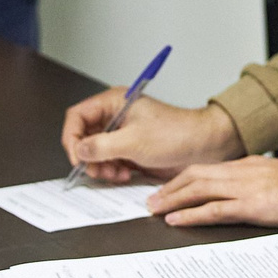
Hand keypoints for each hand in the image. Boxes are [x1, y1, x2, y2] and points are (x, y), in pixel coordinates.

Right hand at [60, 92, 241, 184]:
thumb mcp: (133, 141)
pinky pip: (110, 163)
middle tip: (98, 170)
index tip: (77, 157)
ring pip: (96, 153)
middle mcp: (116, 117)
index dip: (72, 137)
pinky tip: (124, 175)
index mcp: (114, 103)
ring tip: (115, 174)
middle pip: (84, 137)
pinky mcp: (131, 151)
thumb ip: (101, 146)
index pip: (78, 117)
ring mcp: (123, 135)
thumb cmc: (177, 133)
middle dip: (88, 157)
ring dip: (101, 167)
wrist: (204, 146)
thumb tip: (80, 150)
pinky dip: (113, 172)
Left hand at [147, 157, 277, 227]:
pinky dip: (191, 214)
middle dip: (170, 188)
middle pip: (195, 175)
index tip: (167, 189)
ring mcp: (246, 188)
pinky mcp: (253, 205)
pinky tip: (175, 220)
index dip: (182, 179)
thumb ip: (261, 181)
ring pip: (198, 190)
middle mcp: (242, 172)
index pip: (206, 169)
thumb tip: (249, 192)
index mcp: (249, 165)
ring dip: (172, 200)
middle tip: (151, 200)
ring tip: (154, 210)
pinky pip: (214, 209)